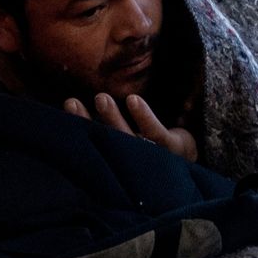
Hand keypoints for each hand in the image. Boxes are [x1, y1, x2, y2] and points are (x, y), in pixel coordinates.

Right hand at [65, 93, 197, 162]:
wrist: (194, 159)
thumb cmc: (154, 146)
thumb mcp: (129, 136)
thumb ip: (107, 126)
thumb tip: (75, 102)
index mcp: (117, 155)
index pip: (92, 141)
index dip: (78, 124)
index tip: (64, 105)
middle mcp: (130, 159)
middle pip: (105, 140)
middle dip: (86, 122)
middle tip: (71, 103)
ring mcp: (151, 155)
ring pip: (128, 137)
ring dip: (113, 118)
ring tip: (101, 98)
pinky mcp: (171, 147)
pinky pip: (156, 132)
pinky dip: (143, 117)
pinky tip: (133, 100)